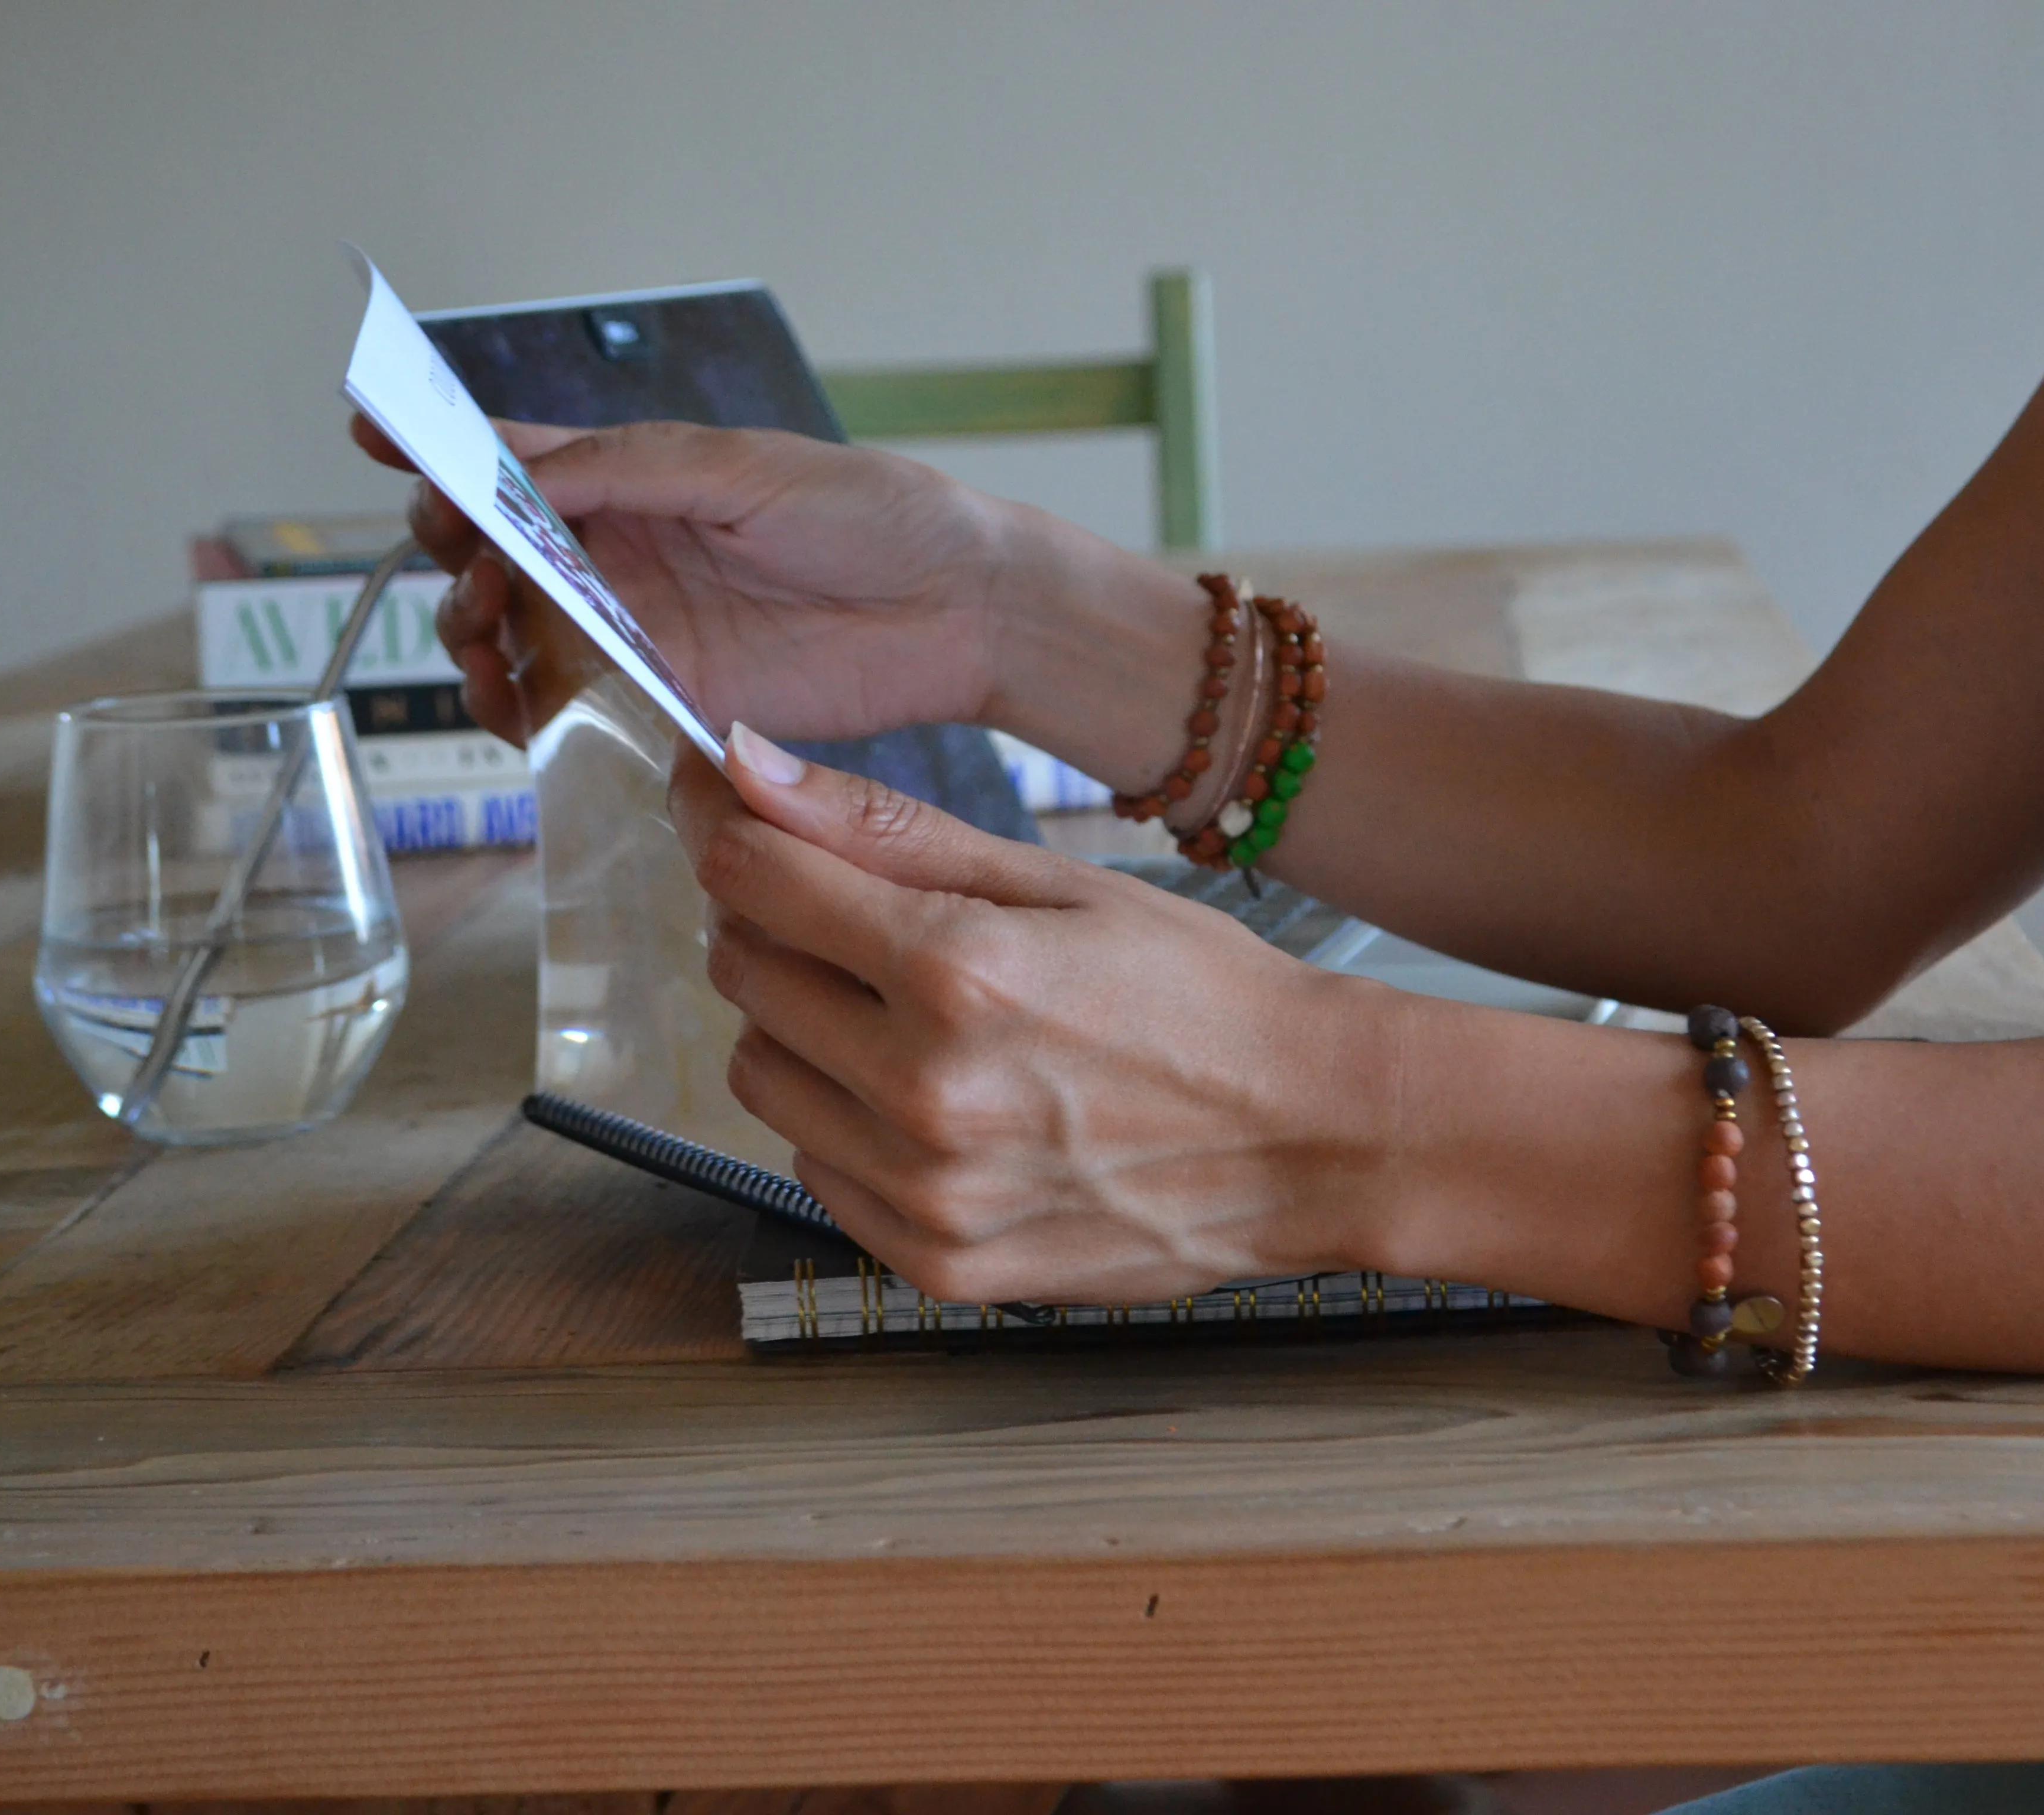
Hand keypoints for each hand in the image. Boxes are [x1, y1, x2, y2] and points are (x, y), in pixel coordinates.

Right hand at [350, 414, 1013, 747]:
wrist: (958, 606)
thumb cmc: (873, 515)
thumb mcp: (747, 468)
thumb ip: (631, 469)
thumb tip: (523, 473)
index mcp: (633, 479)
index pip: (512, 463)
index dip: (437, 451)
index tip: (372, 437)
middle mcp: (621, 554)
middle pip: (490, 556)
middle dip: (453, 556)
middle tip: (471, 567)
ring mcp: (638, 629)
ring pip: (513, 636)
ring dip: (474, 636)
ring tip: (488, 637)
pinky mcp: (669, 697)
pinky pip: (571, 707)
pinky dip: (524, 707)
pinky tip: (516, 700)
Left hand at [671, 725, 1404, 1304]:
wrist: (1315, 1137)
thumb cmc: (1203, 995)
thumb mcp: (1057, 880)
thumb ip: (885, 829)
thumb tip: (742, 768)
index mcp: (958, 970)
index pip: (751, 880)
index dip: (728, 828)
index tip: (734, 811)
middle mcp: (926, 1090)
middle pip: (743, 976)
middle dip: (780, 927)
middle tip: (863, 918)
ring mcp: (929, 1193)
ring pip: (762, 1079)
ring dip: (807, 1029)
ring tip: (911, 1015)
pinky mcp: (940, 1264)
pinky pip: (817, 1169)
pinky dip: (849, 1123)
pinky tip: (936, 1098)